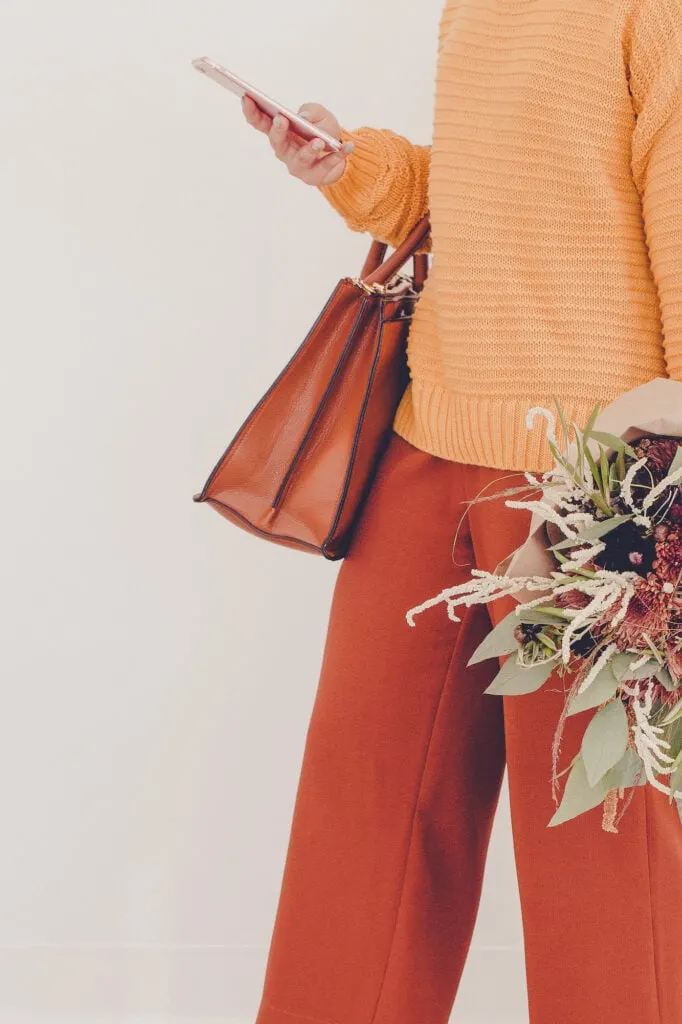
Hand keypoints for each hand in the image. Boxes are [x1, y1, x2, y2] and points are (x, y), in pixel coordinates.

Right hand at [240, 95, 354, 185]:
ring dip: (309, 150)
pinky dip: (336, 157)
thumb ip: (312, 111)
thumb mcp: (320, 114)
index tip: (246, 98)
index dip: (252, 112)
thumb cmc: (322, 131)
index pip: (262, 123)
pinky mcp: (313, 177)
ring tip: (319, 142)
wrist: (338, 153)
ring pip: (300, 159)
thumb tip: (304, 117)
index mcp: (281, 132)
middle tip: (281, 119)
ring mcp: (298, 165)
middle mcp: (285, 150)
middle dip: (278, 131)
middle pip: (277, 142)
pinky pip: (325, 167)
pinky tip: (347, 148)